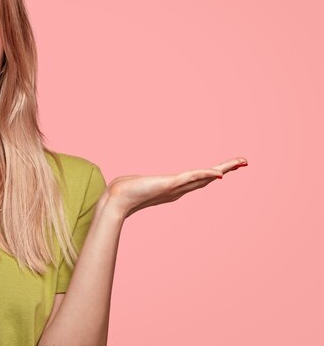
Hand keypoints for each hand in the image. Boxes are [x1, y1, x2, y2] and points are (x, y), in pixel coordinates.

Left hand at [101, 157, 248, 218]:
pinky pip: (192, 177)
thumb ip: (141, 183)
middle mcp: (178, 189)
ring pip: (204, 177)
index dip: (213, 174)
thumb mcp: (138, 184)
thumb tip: (135, 181)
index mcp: (174, 188)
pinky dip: (206, 174)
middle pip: (207, 178)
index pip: (198, 179)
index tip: (227, 169)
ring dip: (223, 169)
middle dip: (226, 169)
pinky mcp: (170, 184)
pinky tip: (219, 173)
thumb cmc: (123, 192)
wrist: (116, 199)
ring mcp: (176, 187)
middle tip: (244, 162)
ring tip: (240, 162)